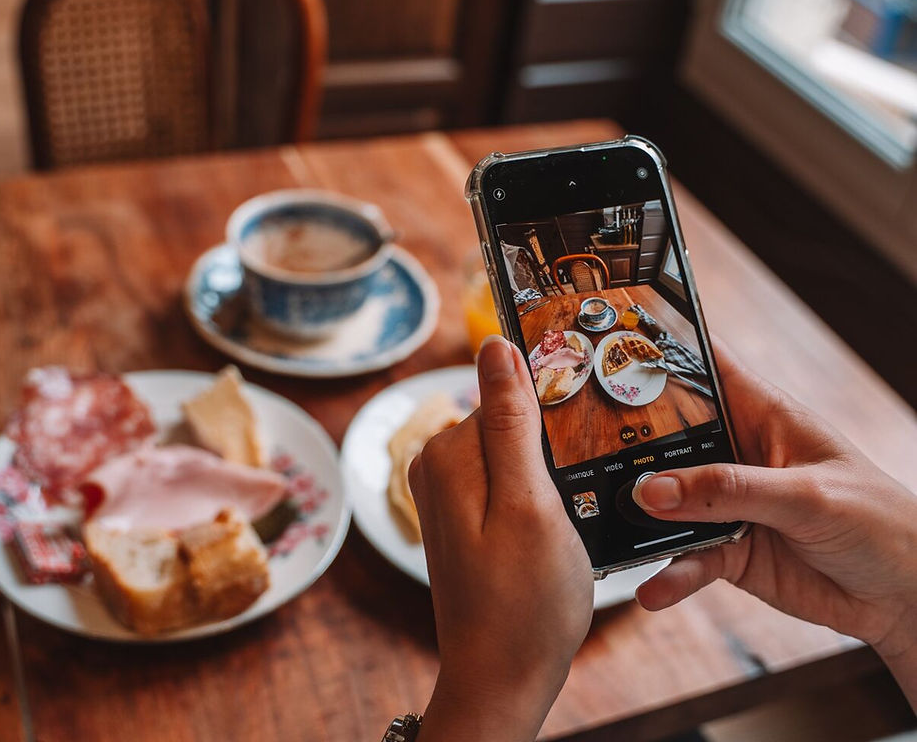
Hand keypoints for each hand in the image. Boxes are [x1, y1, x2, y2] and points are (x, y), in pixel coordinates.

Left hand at [410, 335, 592, 741]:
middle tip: (582, 492)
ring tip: (572, 515)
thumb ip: (510, 421)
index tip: (586, 445)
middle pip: (510, 419)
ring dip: (550, 473)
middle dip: (553, 445)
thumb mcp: (529, 502)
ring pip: (514, 451)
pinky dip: (538, 494)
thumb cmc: (523, 601)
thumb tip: (494, 345)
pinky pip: (508, 481)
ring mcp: (449, 494)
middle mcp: (438, 466)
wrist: (502, 679)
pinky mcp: (465, 518)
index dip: (557, 411)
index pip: (509, 393)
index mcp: (448, 453)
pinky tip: (557, 526)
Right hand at [634, 340, 916, 703]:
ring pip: (666, 499)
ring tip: (610, 529)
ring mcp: (726, 502)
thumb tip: (653, 490)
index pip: (705, 364)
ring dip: (640, 515)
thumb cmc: (879, 522)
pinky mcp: (726, 548)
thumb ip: (729, 491)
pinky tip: (654, 588)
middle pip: (667, 435)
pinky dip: (669, 573)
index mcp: (761, 413)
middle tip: (580, 450)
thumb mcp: (807, 496)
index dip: (660, 349)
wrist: (905, 596)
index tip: (607, 346)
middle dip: (626, 442)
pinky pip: (685, 556)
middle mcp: (735, 452)